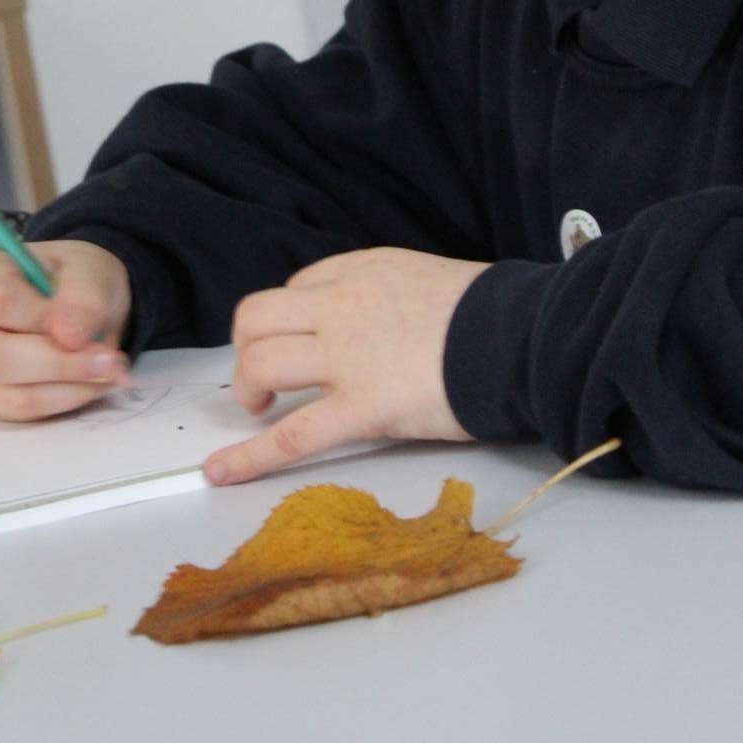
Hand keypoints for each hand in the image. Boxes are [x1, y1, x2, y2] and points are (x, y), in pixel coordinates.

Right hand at [0, 239, 131, 421]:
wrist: (79, 302)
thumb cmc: (75, 279)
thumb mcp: (90, 270)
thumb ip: (83, 296)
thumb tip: (70, 337)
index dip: (42, 318)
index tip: (83, 324)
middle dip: (59, 364)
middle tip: (110, 360)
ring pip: (9, 394)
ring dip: (69, 387)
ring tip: (109, 370)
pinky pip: (24, 413)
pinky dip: (66, 401)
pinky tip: (94, 382)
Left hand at [204, 247, 488, 484]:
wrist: (523, 335)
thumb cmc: (492, 314)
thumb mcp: (428, 278)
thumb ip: (389, 294)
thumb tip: (376, 320)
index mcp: (362, 271)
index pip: (298, 288)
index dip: (292, 320)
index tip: (303, 341)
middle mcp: (343, 305)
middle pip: (258, 316)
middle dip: (250, 347)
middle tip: (269, 376)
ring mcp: (348, 356)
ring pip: (261, 361)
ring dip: (249, 386)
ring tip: (262, 407)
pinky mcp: (362, 407)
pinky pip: (291, 436)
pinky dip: (248, 457)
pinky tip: (220, 471)